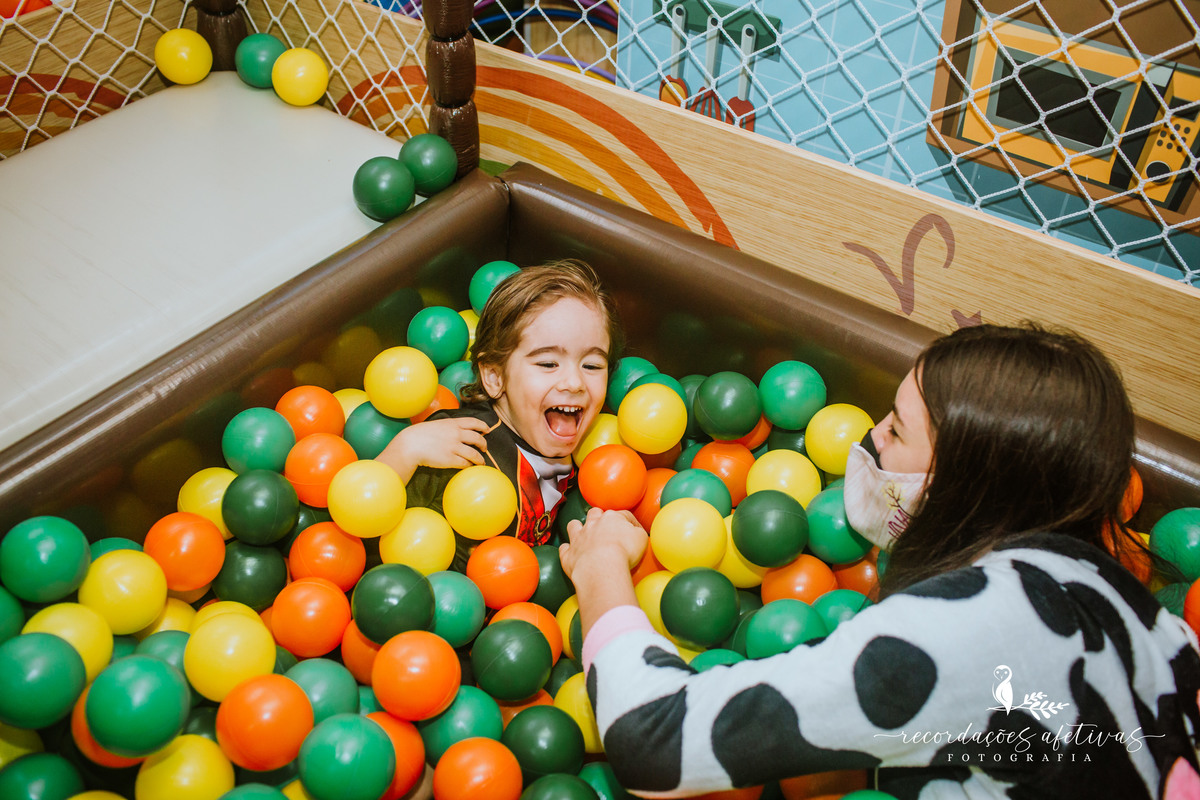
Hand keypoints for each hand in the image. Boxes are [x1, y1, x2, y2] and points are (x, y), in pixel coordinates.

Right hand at [375, 417, 490, 481]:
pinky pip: (465, 464)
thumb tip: (457, 430)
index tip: (487, 430)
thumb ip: (449, 427)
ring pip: (474, 454)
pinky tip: (469, 467)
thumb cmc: (420, 434)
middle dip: (484, 444)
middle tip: (484, 448)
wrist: (411, 444)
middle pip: (478, 438)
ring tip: (481, 462)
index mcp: (453, 423)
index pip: (474, 422)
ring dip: (480, 459)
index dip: (483, 426)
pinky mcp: (450, 459)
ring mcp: (454, 447)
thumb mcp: (437, 424)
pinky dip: (469, 466)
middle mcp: (456, 434)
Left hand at [559, 507, 647, 580]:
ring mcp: (578, 538)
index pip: (623, 514)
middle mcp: (592, 524)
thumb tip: (636, 532)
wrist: (601, 567)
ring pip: (573, 525)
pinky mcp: (568, 554)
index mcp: (611, 518)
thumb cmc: (624, 551)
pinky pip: (564, 549)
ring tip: (583, 536)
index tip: (634, 532)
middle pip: (594, 513)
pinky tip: (572, 554)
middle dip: (598, 518)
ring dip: (577, 529)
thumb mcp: (641, 538)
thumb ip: (638, 532)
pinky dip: (567, 550)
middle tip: (605, 529)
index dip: (629, 522)